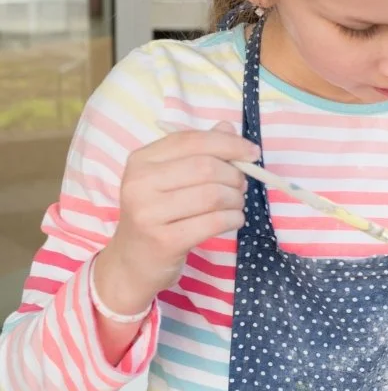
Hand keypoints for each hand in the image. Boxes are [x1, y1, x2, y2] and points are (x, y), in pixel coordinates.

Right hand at [93, 123, 259, 316]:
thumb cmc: (156, 216)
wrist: (132, 263)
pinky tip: (234, 220)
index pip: (192, 140)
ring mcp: (149, 213)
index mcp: (141, 160)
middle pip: (206, 168)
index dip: (228, 144)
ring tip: (236, 205)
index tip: (253, 153)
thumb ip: (197, 152)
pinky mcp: (165, 240)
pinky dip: (234, 219)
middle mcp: (140, 183)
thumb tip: (227, 127)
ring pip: (213, 195)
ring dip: (236, 200)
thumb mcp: (168, 180)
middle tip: (241, 186)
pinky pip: (214, 222)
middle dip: (234, 175)